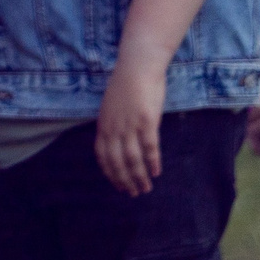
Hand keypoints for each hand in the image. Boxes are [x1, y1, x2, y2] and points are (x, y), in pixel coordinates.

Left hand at [95, 60, 166, 195]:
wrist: (137, 67)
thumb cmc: (126, 85)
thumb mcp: (111, 107)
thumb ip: (113, 124)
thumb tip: (116, 141)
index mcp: (104, 125)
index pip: (102, 156)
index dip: (110, 173)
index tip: (118, 185)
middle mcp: (114, 128)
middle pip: (117, 162)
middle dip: (125, 180)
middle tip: (133, 193)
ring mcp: (130, 125)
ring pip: (132, 159)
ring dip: (139, 176)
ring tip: (146, 188)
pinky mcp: (147, 122)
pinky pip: (149, 147)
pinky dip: (152, 162)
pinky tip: (156, 172)